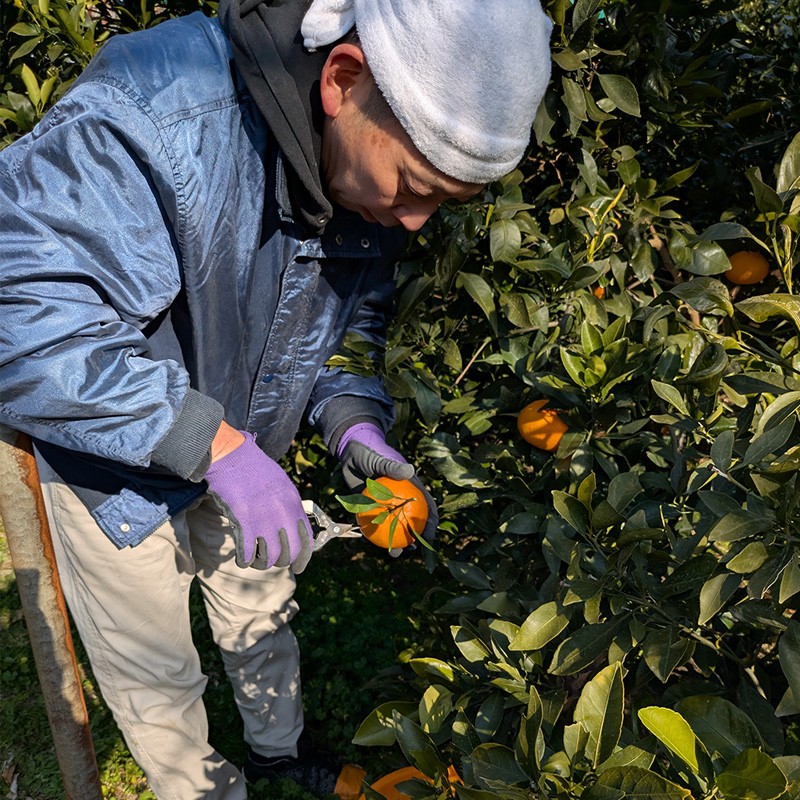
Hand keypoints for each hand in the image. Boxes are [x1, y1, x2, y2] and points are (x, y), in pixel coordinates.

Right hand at [204, 430, 312, 571]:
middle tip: (270, 560)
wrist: (234, 456)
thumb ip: (289, 507)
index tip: (298, 568)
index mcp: (294, 504)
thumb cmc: (256, 469)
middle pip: (289, 553)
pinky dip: (245, 560)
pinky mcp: (243, 521)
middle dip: (280, 562)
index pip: (307, 541)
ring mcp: (264, 518)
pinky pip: (248, 553)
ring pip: (269, 558)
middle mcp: (283, 514)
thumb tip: (294, 529)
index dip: (303, 559)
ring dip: (261, 564)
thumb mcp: (283, 485)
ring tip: (255, 560)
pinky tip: (242, 558)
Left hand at [336, 422, 437, 540]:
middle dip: (414, 537)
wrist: (348, 451)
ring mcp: (386, 503)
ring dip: (394, 540)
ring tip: (393, 552)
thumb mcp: (380, 458)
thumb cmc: (369, 451)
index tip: (429, 537)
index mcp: (410, 486)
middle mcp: (400, 496)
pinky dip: (375, 533)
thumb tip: (410, 470)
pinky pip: (375, 523)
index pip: (426, 505)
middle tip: (409, 550)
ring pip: (393, 525)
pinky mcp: (371, 506)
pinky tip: (373, 544)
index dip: (431, 522)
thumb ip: (392, 466)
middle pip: (412, 520)